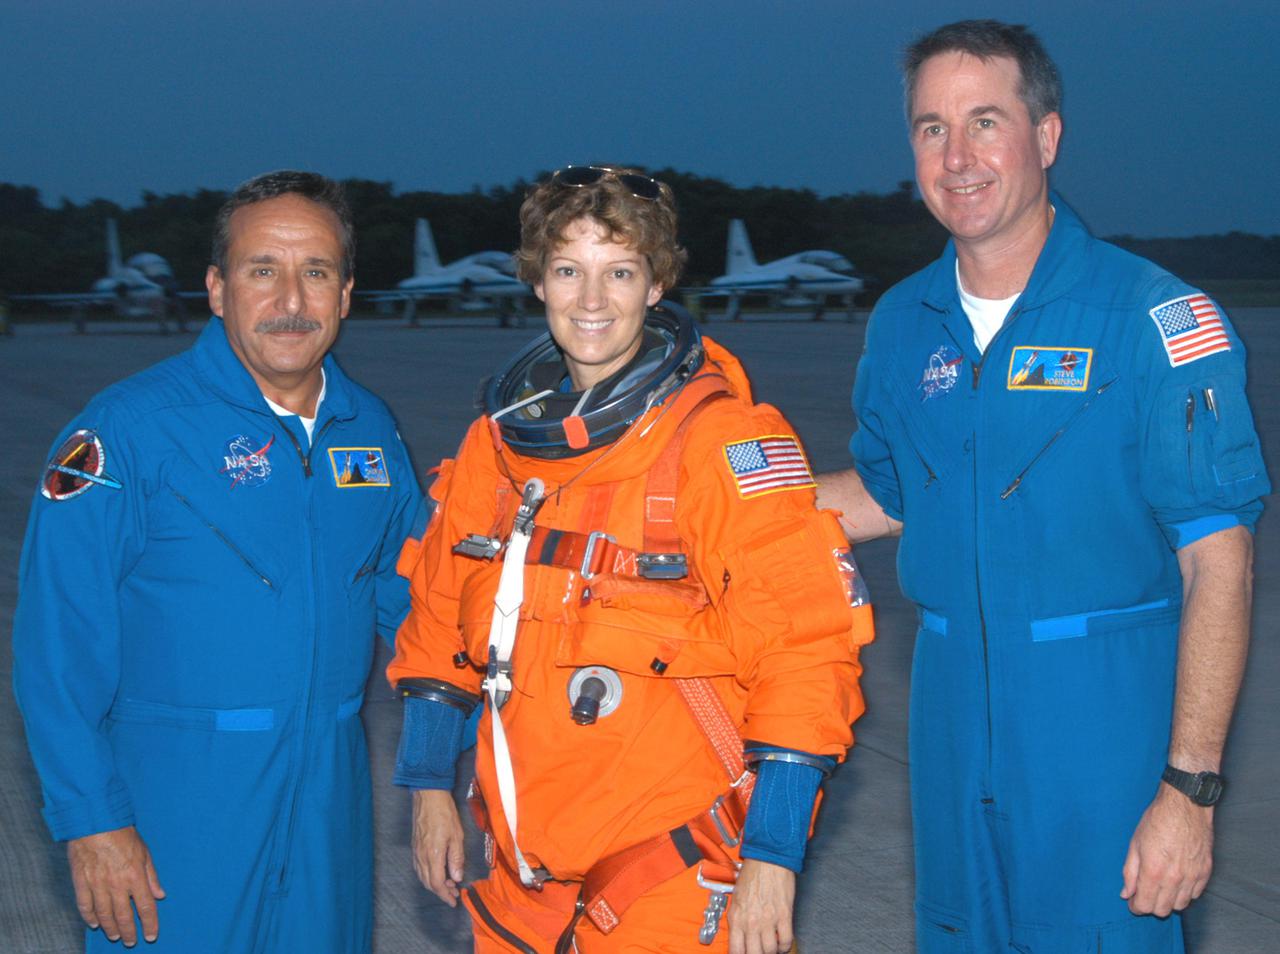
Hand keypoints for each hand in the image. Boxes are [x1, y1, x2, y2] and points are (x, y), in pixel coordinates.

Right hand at [67, 826, 164, 945]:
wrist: (95, 822)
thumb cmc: (122, 834)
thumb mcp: (144, 852)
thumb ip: (152, 876)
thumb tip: (160, 895)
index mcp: (135, 876)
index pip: (145, 907)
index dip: (150, 924)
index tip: (151, 935)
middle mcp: (116, 884)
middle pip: (124, 916)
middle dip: (128, 932)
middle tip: (130, 942)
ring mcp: (97, 884)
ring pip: (104, 914)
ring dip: (110, 928)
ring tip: (114, 936)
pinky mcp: (81, 881)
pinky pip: (85, 905)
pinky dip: (89, 916)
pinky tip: (94, 923)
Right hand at [412, 788, 465, 906]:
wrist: (428, 796)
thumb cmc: (444, 813)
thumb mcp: (456, 836)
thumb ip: (456, 859)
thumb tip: (456, 878)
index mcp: (433, 855)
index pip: (436, 883)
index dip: (445, 895)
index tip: (453, 901)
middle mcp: (421, 856)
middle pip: (428, 883)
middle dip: (441, 892)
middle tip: (454, 893)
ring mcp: (416, 851)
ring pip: (422, 876)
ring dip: (434, 884)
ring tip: (449, 883)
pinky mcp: (414, 846)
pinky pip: (418, 867)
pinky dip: (427, 875)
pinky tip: (436, 872)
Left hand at [729, 859, 795, 953]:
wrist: (768, 859)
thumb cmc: (752, 875)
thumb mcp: (736, 898)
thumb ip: (738, 919)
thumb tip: (740, 937)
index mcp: (736, 918)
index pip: (736, 950)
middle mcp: (751, 922)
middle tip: (759, 951)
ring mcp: (768, 920)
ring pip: (770, 950)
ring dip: (771, 951)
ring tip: (771, 946)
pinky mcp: (784, 915)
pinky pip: (786, 940)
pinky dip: (785, 946)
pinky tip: (782, 943)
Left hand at [1121, 784, 1213, 916]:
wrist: (1185, 806)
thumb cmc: (1157, 821)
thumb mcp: (1135, 844)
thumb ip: (1130, 872)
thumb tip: (1126, 893)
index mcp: (1154, 871)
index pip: (1145, 906)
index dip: (1136, 906)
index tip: (1133, 901)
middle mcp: (1175, 878)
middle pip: (1163, 910)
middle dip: (1151, 905)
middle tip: (1145, 893)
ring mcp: (1192, 876)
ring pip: (1180, 905)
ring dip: (1169, 901)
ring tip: (1161, 886)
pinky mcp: (1206, 872)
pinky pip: (1195, 894)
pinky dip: (1185, 893)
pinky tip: (1177, 881)